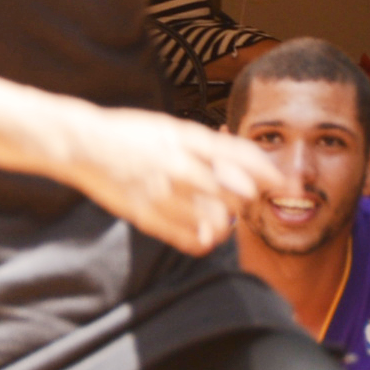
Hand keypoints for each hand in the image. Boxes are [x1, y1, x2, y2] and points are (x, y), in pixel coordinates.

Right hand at [64, 106, 289, 254]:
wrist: (86, 144)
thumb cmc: (130, 133)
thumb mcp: (171, 127)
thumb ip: (202, 145)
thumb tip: (235, 160)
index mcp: (188, 139)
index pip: (242, 157)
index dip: (268, 173)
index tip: (283, 184)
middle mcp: (181, 165)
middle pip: (235, 194)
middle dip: (244, 202)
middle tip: (242, 205)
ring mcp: (164, 192)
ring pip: (215, 221)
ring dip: (224, 225)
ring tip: (221, 223)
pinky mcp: (148, 215)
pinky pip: (188, 239)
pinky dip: (202, 242)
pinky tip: (203, 238)